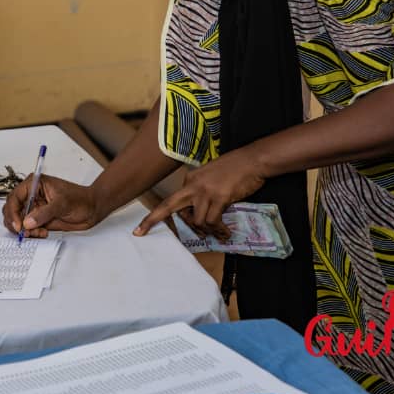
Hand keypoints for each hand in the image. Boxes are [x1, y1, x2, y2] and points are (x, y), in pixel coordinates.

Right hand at [1, 175, 99, 237]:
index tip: (18, 225)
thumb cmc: (80, 199)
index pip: (15, 197)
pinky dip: (31, 234)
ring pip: (18, 221)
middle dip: (15, 222)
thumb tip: (27, 222)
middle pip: (12, 209)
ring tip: (38, 233)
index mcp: (35, 184)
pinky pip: (27, 228)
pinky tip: (43, 233)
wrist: (92, 209)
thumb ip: (44, 213)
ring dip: (24, 230)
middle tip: (24, 233)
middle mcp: (31, 195)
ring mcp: (34, 208)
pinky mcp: (38, 219)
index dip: (13, 212)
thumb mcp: (62, 203)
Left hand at [134, 147, 266, 236]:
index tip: (140, 228)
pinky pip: (213, 221)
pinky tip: (226, 233)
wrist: (253, 160)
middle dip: (152, 220)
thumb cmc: (235, 169)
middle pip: (169, 206)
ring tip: (218, 234)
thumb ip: (201, 191)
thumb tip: (197, 214)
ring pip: (197, 220)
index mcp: (190, 180)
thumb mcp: (211, 177)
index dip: (155, 215)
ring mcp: (205, 191)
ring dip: (207, 231)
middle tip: (140, 234)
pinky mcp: (219, 197)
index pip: (170, 200)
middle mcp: (193, 185)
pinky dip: (220, 230)